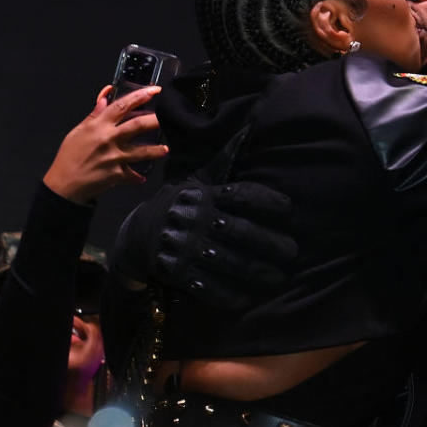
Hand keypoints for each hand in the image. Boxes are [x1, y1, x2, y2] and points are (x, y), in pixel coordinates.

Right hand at [43, 85, 167, 203]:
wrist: (64, 184)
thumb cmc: (69, 156)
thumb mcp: (79, 131)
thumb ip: (95, 114)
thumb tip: (105, 95)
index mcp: (98, 126)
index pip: (122, 105)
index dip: (140, 96)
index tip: (155, 91)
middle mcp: (108, 140)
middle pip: (138, 126)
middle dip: (156, 120)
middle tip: (169, 117)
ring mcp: (114, 158)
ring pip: (141, 152)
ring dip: (156, 150)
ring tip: (166, 149)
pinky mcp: (117, 174)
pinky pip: (132, 175)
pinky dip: (136, 177)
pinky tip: (141, 177)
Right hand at [114, 179, 297, 310]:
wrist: (134, 238)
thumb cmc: (179, 206)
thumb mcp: (196, 182)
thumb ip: (224, 161)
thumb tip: (248, 129)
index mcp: (202, 195)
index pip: (239, 195)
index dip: (266, 201)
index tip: (288, 209)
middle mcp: (194, 219)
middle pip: (239, 231)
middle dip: (269, 243)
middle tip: (292, 251)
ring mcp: (183, 246)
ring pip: (227, 261)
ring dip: (257, 271)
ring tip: (278, 277)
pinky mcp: (175, 271)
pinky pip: (207, 286)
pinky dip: (229, 295)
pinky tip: (249, 298)